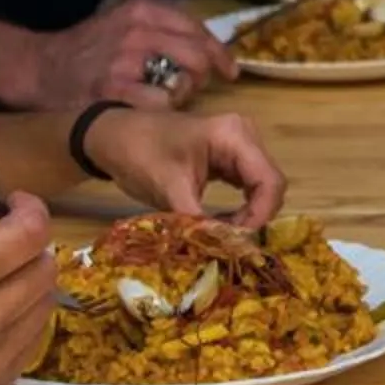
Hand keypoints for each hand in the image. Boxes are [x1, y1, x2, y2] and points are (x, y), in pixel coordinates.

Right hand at [28, 0, 234, 108]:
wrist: (39, 68)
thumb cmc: (87, 49)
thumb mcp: (122, 23)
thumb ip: (161, 29)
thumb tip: (208, 45)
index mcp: (142, 11)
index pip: (197, 28)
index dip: (219, 52)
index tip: (229, 70)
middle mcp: (137, 31)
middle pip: (197, 55)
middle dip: (204, 76)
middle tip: (196, 89)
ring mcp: (125, 62)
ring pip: (182, 82)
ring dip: (182, 96)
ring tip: (165, 99)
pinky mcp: (113, 92)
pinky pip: (160, 105)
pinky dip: (162, 112)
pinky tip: (148, 112)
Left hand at [83, 108, 288, 230]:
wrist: (114, 136)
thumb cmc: (140, 154)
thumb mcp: (169, 189)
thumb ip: (197, 219)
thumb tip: (220, 249)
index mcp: (234, 136)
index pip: (269, 181)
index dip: (261, 215)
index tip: (239, 242)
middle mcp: (244, 137)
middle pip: (269, 185)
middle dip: (254, 217)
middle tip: (229, 242)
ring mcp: (238, 146)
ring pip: (260, 188)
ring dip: (247, 215)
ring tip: (222, 235)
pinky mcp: (229, 158)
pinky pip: (246, 187)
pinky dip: (239, 208)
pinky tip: (220, 224)